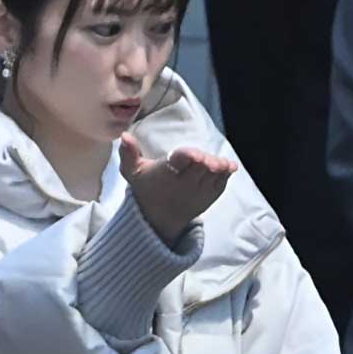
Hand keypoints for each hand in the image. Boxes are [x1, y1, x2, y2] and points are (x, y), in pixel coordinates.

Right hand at [119, 136, 236, 245]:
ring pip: (211, 178)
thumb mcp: (133, 171)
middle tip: (207, 158)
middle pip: (197, 170)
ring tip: (223, 164)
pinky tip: (228, 167)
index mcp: (165, 175)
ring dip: (218, 170)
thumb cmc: (147, 187)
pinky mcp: (208, 197)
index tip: (193, 154)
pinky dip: (224, 176)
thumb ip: (128, 154)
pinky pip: (219, 185)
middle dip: (204, 163)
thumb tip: (124, 136)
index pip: (177, 164)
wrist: (159, 217)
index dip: (186, 158)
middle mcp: (183, 185)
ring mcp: (198, 193)